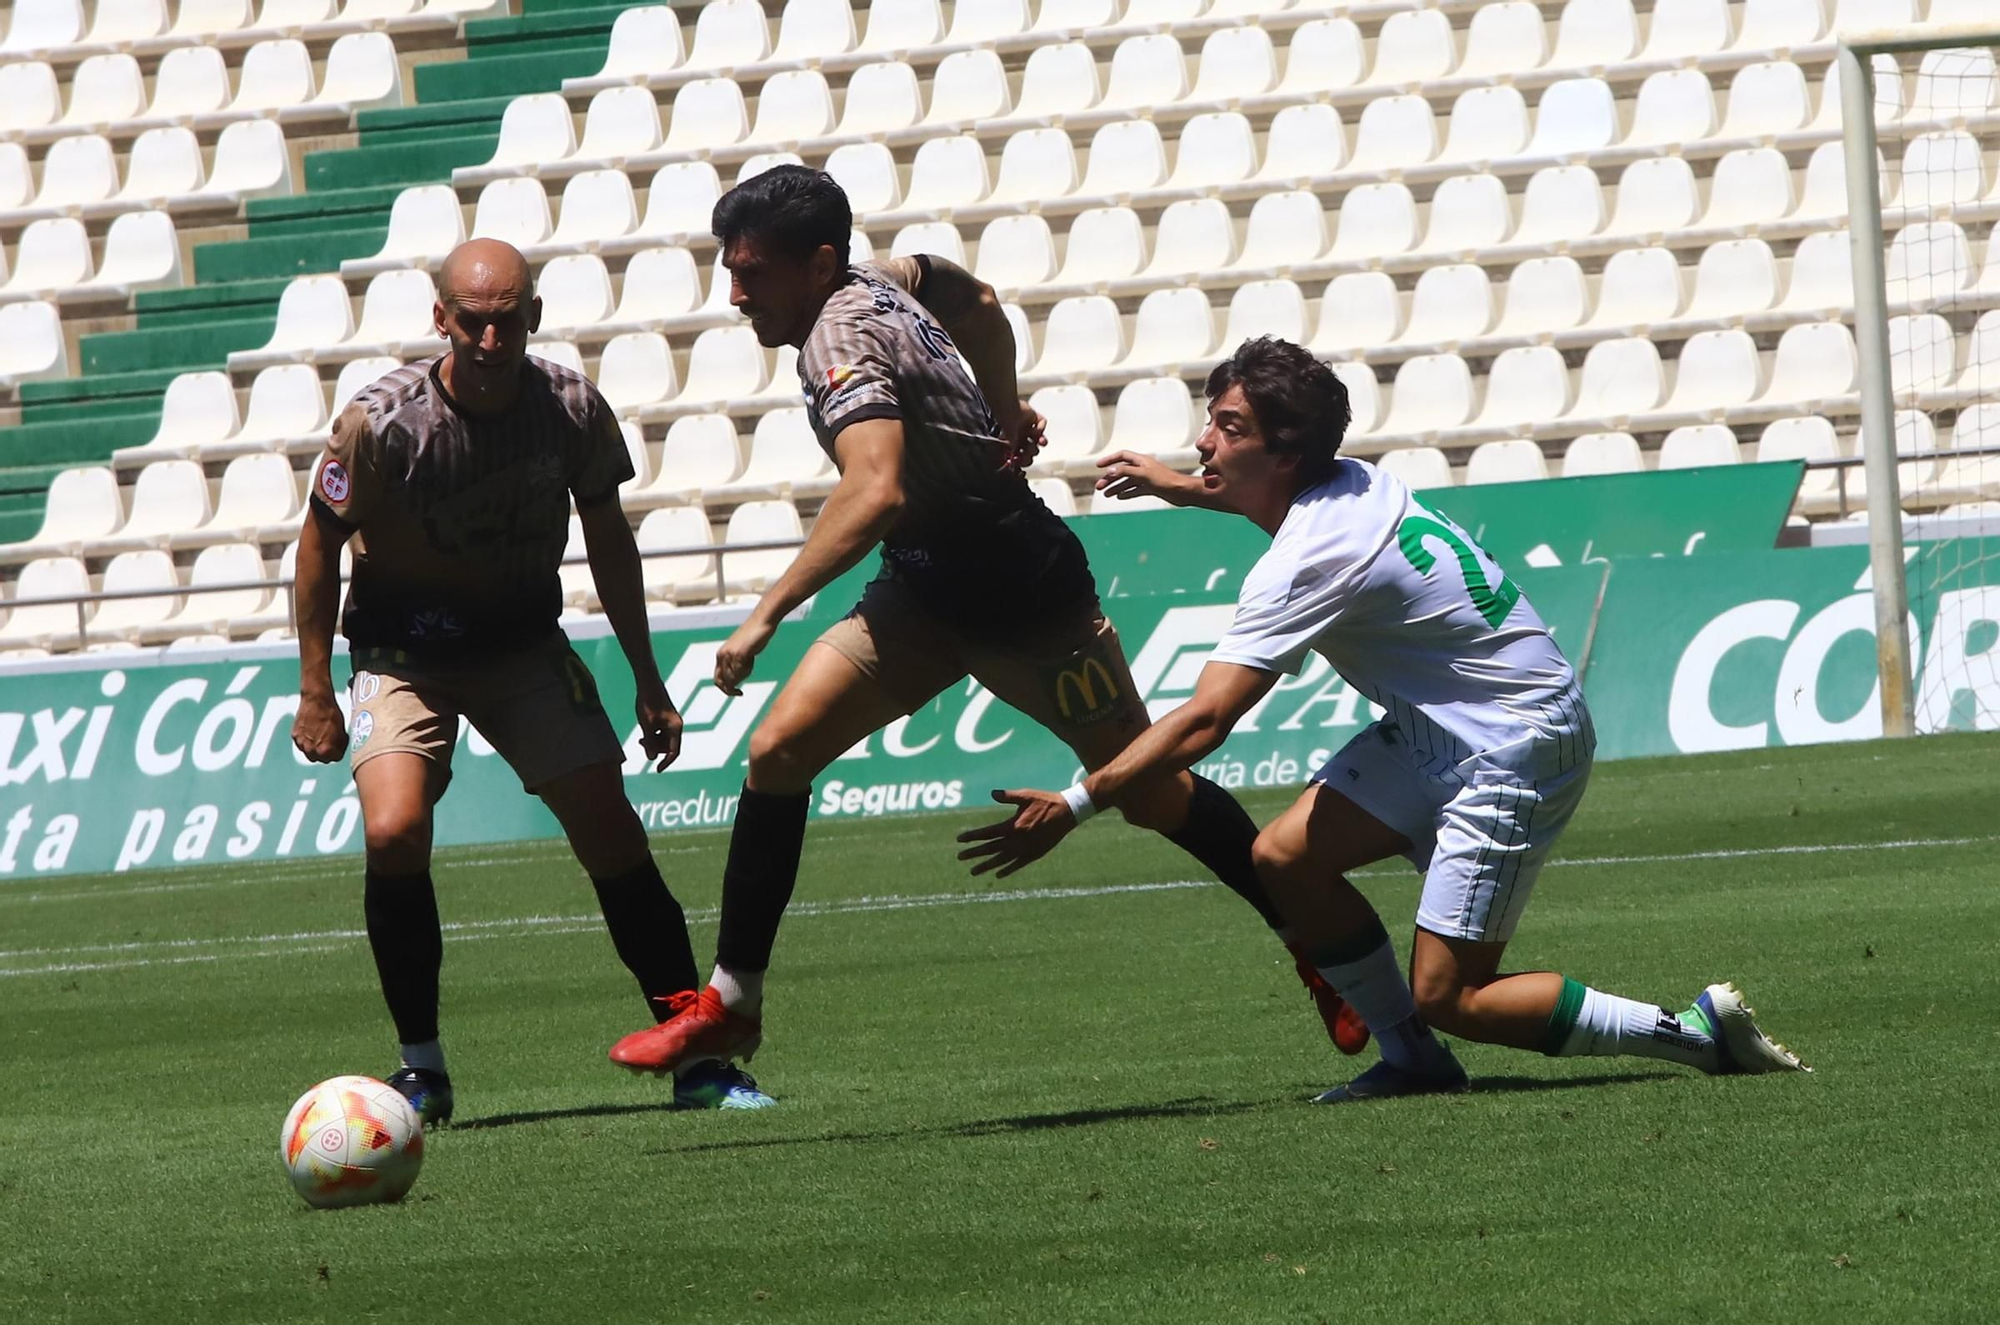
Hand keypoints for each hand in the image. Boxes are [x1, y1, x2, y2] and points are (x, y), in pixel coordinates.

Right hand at [292, 691, 347, 763]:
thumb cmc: (331, 713)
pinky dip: (307, 741)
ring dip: (316, 749)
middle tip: (331, 744)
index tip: (340, 746)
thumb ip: (339, 744)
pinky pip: (302, 744)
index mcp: (325, 750)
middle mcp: (311, 749)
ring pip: (310, 753)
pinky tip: (312, 733)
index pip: (335, 758)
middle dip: (328, 753)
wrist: (316, 700)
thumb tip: (338, 749)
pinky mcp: (295, 736)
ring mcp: (301, 743)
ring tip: (321, 738)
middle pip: (322, 759)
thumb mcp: (341, 730)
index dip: (339, 751)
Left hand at [634, 675, 682, 771]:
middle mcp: (676, 726)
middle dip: (656, 748)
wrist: (648, 682)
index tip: (657, 770)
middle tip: (641, 742)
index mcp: (675, 728)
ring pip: (664, 740)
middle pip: (669, 746)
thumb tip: (651, 759)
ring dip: (653, 742)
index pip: (674, 751)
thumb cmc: (647, 702)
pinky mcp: (666, 718)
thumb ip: (649, 742)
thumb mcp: (646, 724)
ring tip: (641, 737)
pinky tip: (644, 730)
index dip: (666, 762)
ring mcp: (672, 722)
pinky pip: (662, 733)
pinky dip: (653, 735)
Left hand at [714, 615, 775, 696]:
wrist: (761, 621)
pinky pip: (740, 671)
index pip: (717, 678)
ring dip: (743, 676)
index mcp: (721, 655)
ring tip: (751, 660)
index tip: (737, 692)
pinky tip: (751, 659)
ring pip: (732, 678)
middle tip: (739, 693)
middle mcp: (722, 655)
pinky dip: (747, 671)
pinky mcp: (739, 654)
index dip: (725, 688)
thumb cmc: (755, 636)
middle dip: (730, 689)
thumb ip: (738, 664)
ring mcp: (730, 655)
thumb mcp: (743, 652)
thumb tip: (737, 679)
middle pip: (722, 681)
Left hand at [954, 788, 1077, 878]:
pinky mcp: (1034, 854)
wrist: (1067, 813)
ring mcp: (1025, 849)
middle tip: (959, 857)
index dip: (972, 836)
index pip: (987, 834)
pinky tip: (997, 874)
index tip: (959, 840)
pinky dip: (1007, 870)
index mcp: (1013, 826)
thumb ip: (1008, 796)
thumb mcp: (1026, 795)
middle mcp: (1017, 840)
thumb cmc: (1045, 801)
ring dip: (986, 866)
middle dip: (974, 853)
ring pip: (1001, 860)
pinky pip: (1017, 865)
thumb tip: (992, 793)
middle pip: (990, 848)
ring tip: (973, 872)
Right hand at [999, 400, 1046, 471]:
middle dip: (1032, 452)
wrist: (1008, 410)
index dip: (1024, 460)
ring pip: (1039, 439)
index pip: (1022, 456)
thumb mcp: (1007, 445)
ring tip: (1040, 442)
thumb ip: (1010, 455)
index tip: (1021, 460)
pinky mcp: (1034, 417)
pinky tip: (1035, 429)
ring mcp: (1028, 427)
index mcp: (1013, 443)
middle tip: (1028, 450)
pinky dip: (1040, 428)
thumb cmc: (1004, 426)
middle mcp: (1021, 436)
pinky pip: (1042, 424)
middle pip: (1032, 450)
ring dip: (1040, 442)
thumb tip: (1011, 465)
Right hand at [1094, 450, 1203, 506]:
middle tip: (1099, 487)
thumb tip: (1110, 471)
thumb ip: (1126, 472)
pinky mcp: (1151, 488)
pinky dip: (1127, 492)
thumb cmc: (1165, 480)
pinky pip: (1135, 489)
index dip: (1110, 460)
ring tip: (1106, 494)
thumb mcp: (1143, 475)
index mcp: (1141, 461)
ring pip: (1127, 482)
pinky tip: (1120, 497)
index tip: (1098, 466)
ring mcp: (1147, 478)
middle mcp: (1143, 468)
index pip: (1122, 456)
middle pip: (1122, 471)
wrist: (1182, 492)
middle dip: (1110, 478)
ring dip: (1116, 487)